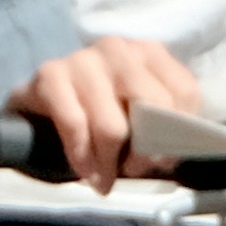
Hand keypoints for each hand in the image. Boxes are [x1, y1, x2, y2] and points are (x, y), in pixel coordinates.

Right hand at [7, 37, 210, 196]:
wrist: (43, 106)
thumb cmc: (103, 113)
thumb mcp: (140, 115)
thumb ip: (162, 126)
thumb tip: (167, 156)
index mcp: (150, 53)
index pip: (183, 90)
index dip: (178, 133)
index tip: (164, 160)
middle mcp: (118, 49)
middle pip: (149, 105)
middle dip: (144, 150)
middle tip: (132, 169)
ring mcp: (82, 58)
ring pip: (111, 125)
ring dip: (109, 162)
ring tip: (106, 177)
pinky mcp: (50, 74)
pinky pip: (74, 125)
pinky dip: (82, 158)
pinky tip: (86, 173)